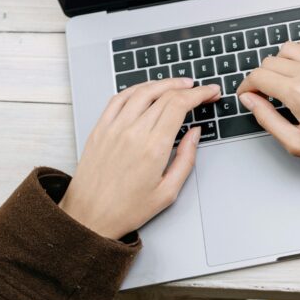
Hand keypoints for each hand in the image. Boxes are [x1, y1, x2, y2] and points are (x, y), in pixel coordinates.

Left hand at [58, 78, 220, 238]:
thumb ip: (186, 159)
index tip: (211, 92)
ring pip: (143, 91)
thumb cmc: (126, 209)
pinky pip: (119, 98)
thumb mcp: (168, 192)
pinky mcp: (100, 128)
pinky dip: (137, 88)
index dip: (200, 94)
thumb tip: (195, 134)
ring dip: (165, 83)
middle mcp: (134, 132)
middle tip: (201, 90)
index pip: (180, 105)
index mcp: (154, 148)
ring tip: (179, 84)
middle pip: (166, 95)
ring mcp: (114, 128)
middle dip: (189, 89)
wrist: (88, 217)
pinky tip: (148, 89)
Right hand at [235, 29, 299, 165]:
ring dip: (281, 61)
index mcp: (299, 93)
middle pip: (271, 61)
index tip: (248, 94)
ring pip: (290, 47)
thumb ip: (267, 119)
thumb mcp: (296, 142)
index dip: (247, 86)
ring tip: (285, 80)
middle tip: (265, 93)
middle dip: (262, 77)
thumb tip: (249, 100)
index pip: (259, 76)